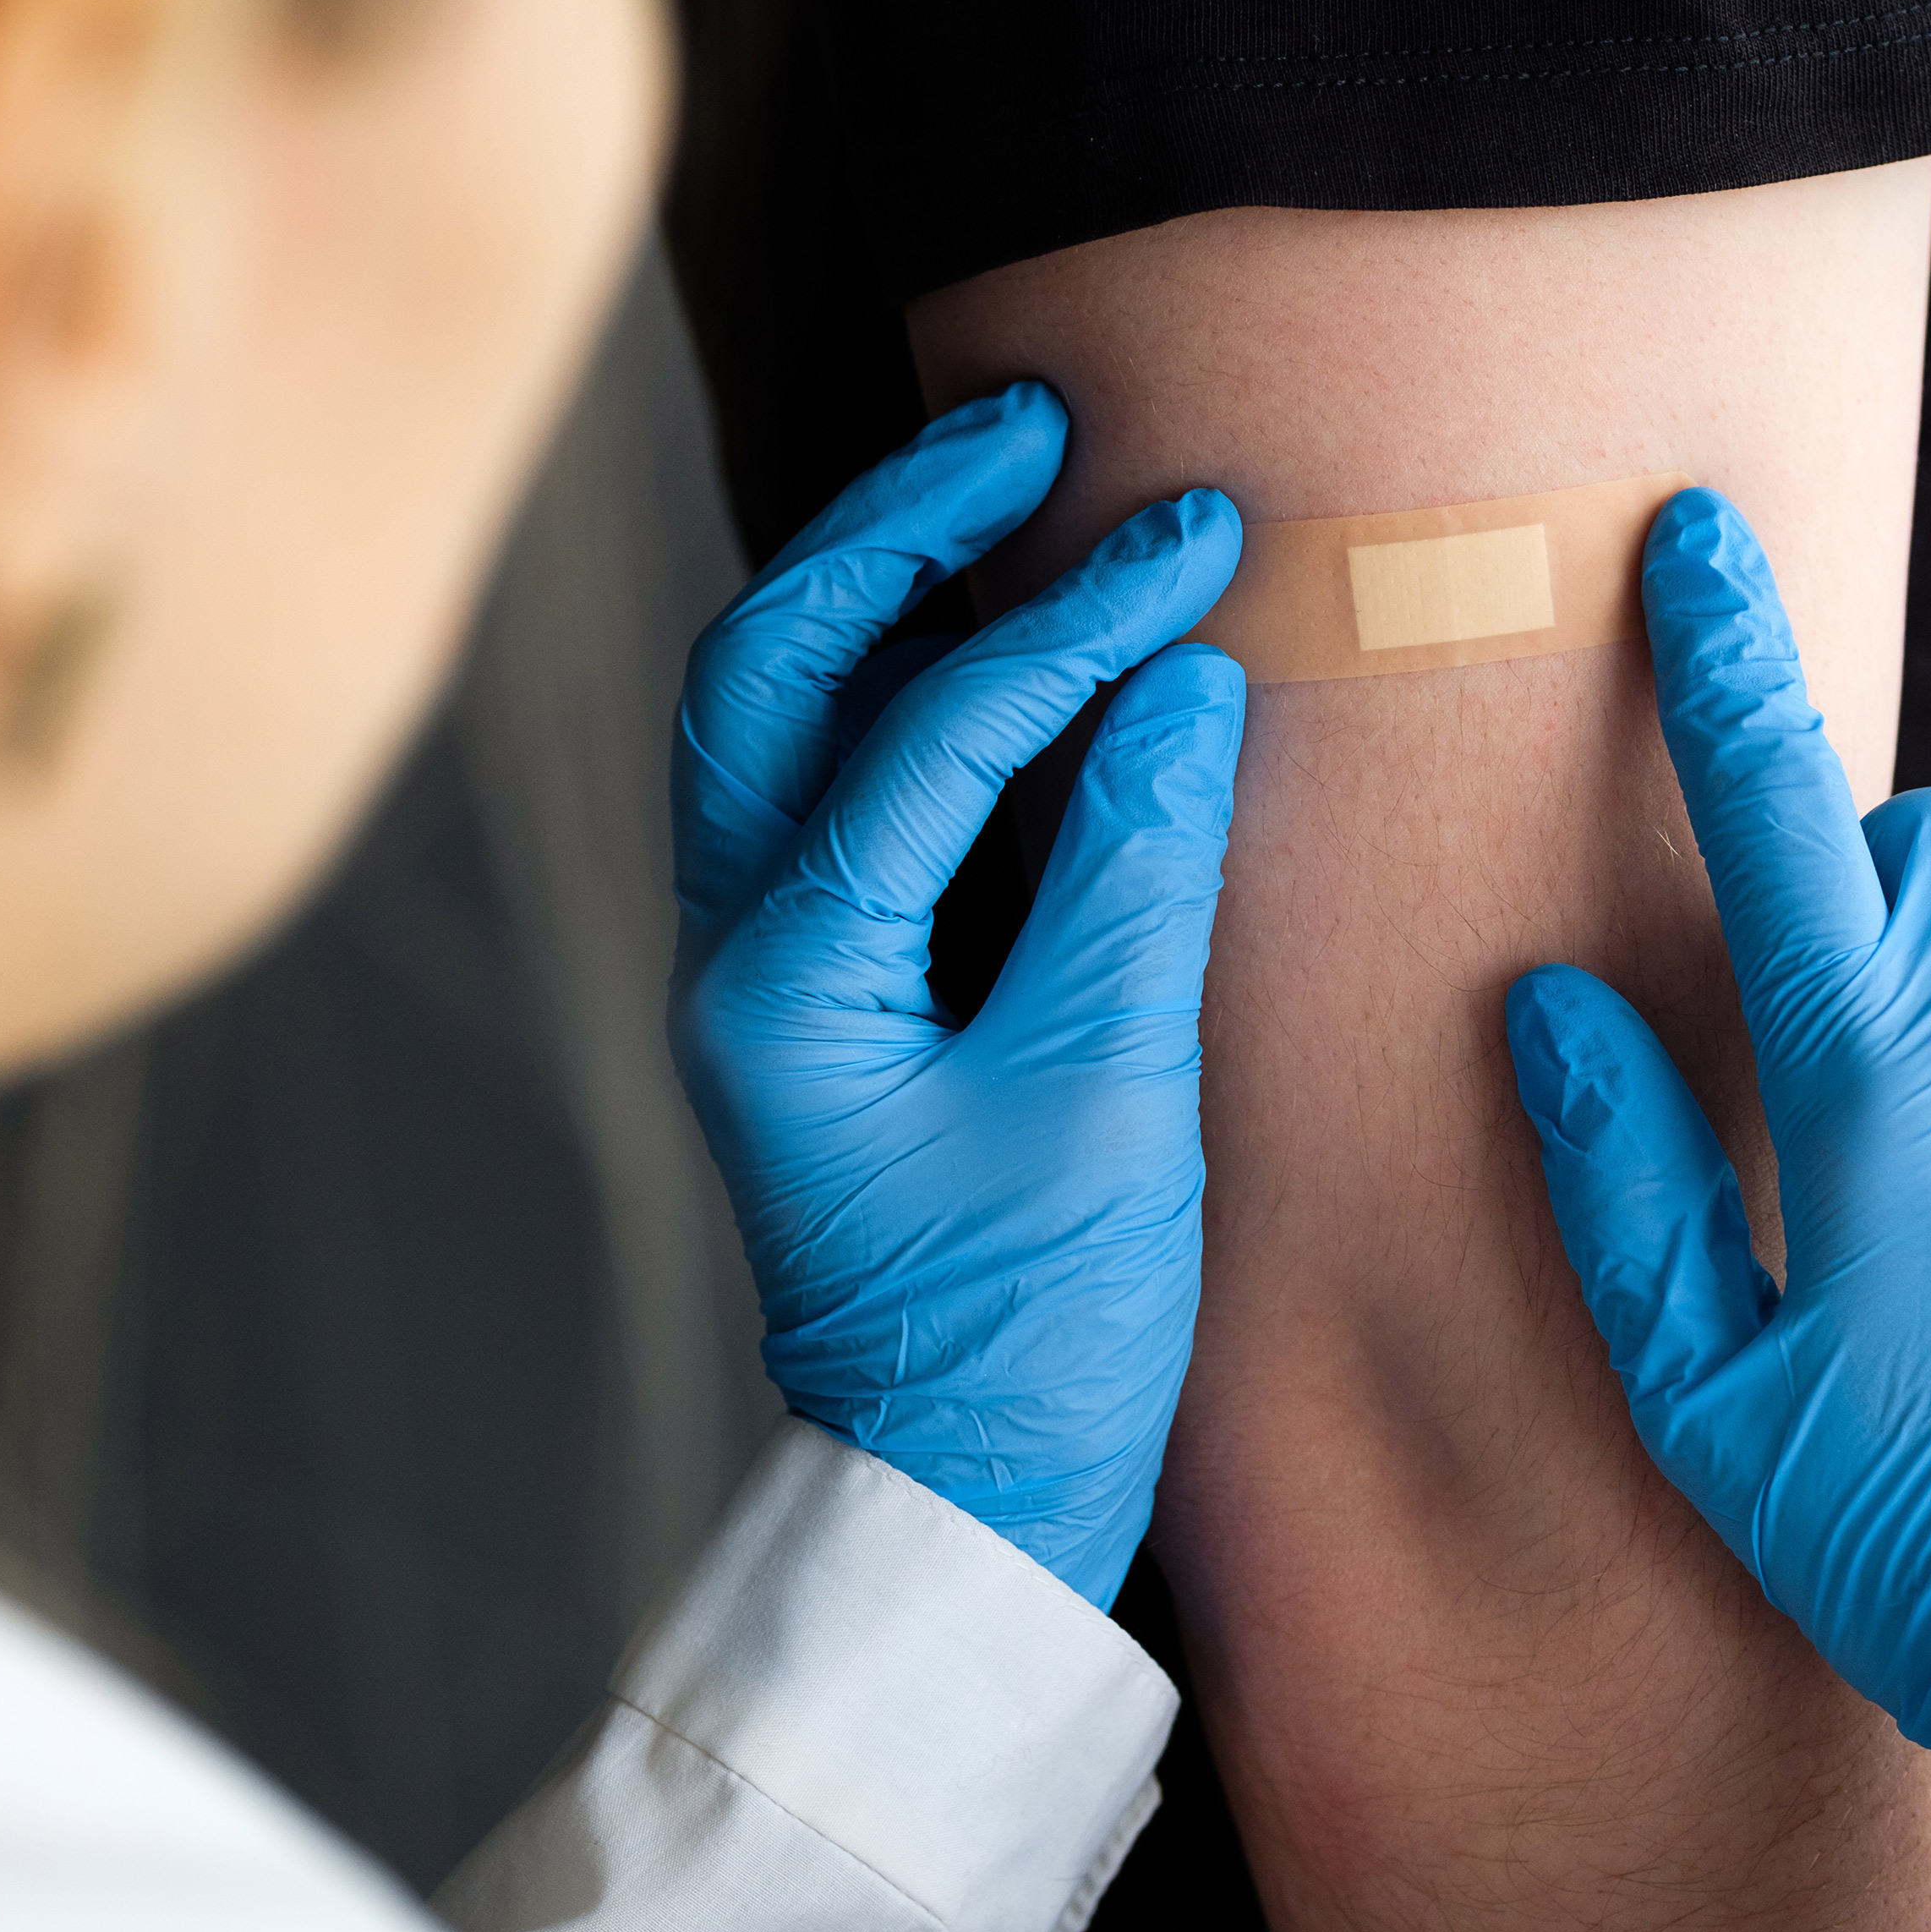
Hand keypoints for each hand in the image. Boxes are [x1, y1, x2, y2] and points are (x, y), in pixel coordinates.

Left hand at [670, 383, 1246, 1609]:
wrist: (972, 1500)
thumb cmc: (1034, 1335)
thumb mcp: (1109, 1102)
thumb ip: (1137, 874)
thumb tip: (1182, 680)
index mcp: (782, 986)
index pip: (923, 735)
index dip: (1069, 621)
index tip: (1193, 538)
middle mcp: (737, 955)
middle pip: (772, 669)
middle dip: (898, 530)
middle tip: (1031, 431)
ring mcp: (766, 970)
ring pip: (780, 715)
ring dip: (884, 587)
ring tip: (1010, 485)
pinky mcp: (826, 990)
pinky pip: (835, 785)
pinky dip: (907, 683)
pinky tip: (1001, 630)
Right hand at [1504, 489, 1930, 1825]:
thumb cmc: (1919, 1537)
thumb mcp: (1709, 1391)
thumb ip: (1616, 1174)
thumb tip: (1546, 1004)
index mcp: (1871, 1077)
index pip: (1770, 801)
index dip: (1721, 656)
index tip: (1702, 539)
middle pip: (1927, 838)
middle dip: (1869, 899)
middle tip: (1854, 1062)